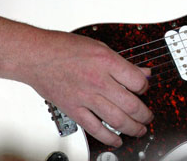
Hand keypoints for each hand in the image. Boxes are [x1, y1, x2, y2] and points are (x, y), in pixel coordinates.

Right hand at [14, 27, 152, 147]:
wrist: (38, 56)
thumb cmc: (65, 48)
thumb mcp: (100, 47)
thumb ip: (122, 62)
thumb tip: (142, 72)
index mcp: (107, 61)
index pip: (137, 81)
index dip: (145, 87)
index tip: (145, 89)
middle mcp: (99, 80)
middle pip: (130, 103)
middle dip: (144, 113)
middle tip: (148, 116)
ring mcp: (86, 97)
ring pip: (117, 119)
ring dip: (132, 128)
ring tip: (139, 130)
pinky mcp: (74, 110)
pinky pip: (95, 128)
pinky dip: (108, 137)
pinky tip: (117, 140)